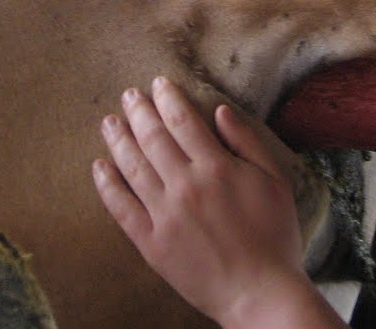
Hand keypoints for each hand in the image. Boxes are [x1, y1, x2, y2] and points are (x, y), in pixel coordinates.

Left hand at [92, 76, 342, 327]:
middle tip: (129, 95)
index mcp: (216, 167)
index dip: (168, 98)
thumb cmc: (275, 236)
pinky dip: (107, 185)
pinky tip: (99, 167)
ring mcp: (165, 215)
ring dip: (118, 140)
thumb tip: (221, 111)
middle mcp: (186, 185)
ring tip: (109, 122)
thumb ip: (247, 142)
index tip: (158, 83)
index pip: (183, 121)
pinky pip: (122, 208)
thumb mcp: (275, 180)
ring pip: (133, 167)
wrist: (260, 292)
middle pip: (153, 137)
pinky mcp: (151, 243)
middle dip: (139, 111)